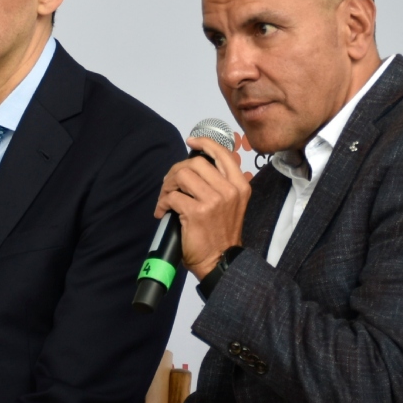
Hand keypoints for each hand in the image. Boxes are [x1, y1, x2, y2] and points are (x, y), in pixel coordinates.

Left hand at [153, 138, 252, 280]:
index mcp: (240, 186)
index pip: (222, 154)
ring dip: (168, 186)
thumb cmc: (222, 234)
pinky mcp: (196, 212)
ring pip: (181, 175)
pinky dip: (163, 203)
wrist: (221, 261)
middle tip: (170, 184)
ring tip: (166, 198)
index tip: (192, 141)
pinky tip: (163, 212)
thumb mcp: (233, 205)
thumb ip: (221, 184)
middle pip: (195, 163)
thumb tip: (199, 166)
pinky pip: (172, 196)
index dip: (205, 143)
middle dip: (177, 171)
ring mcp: (213, 201)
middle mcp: (229, 190)